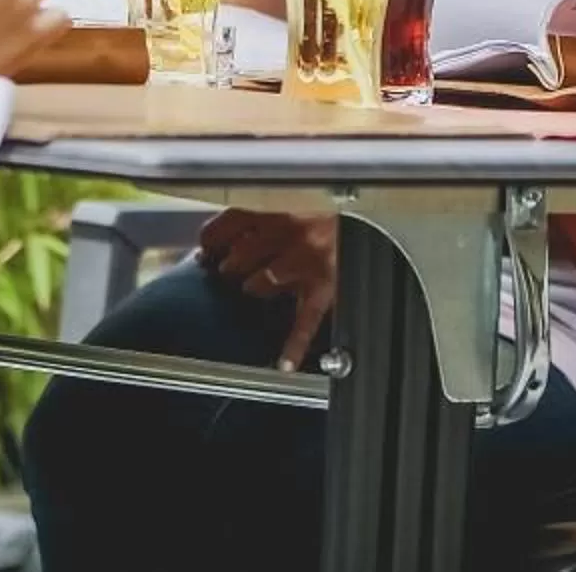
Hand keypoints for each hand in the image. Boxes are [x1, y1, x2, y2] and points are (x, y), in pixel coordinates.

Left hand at [197, 209, 338, 368]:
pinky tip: (285, 362)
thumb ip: (257, 225)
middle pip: (241, 253)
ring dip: (253, 288)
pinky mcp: (324, 291)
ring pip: (262, 280)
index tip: (205, 249)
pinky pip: (305, 321)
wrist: (371, 229)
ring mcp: (308, 264)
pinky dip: (294, 345)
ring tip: (253, 290)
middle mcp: (292, 234)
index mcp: (281, 213)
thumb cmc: (329, 224)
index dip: (212, 238)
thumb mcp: (293, 213)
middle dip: (229, 266)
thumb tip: (214, 247)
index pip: (232, 221)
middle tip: (229, 273)